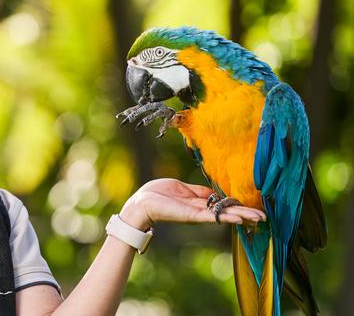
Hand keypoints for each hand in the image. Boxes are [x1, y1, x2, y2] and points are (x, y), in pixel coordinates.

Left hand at [119, 178, 266, 230]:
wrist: (142, 202)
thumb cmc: (158, 193)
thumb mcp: (183, 189)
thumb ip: (199, 192)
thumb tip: (215, 193)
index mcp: (199, 203)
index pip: (224, 205)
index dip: (239, 206)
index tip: (255, 207)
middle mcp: (201, 210)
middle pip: (229, 212)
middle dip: (247, 213)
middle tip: (265, 217)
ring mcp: (198, 214)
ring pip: (225, 215)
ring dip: (242, 216)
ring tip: (259, 219)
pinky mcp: (192, 215)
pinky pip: (213, 216)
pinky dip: (226, 217)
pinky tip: (240, 219)